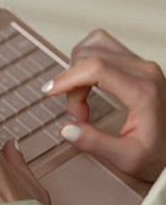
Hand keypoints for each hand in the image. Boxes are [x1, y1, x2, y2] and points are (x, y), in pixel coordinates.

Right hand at [44, 29, 165, 182]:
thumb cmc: (158, 152)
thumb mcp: (128, 158)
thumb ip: (96, 143)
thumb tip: (67, 129)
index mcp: (143, 92)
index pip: (96, 69)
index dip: (67, 78)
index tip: (50, 92)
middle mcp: (144, 71)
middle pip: (89, 59)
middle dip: (72, 85)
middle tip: (79, 115)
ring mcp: (141, 64)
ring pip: (92, 48)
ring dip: (77, 72)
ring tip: (83, 98)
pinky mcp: (136, 62)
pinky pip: (101, 46)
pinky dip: (86, 60)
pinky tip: (87, 80)